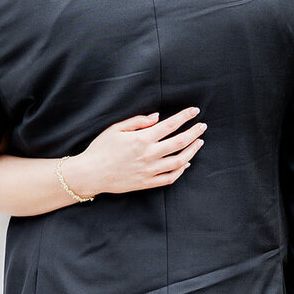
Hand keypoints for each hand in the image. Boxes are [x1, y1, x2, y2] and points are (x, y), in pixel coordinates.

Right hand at [60, 107, 205, 197]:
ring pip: (179, 161)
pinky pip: (170, 178)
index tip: (195, 111)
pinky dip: (181, 170)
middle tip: (203, 126)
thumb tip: (158, 117)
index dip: (185, 116)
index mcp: (142, 139)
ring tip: (199, 142)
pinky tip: (186, 163)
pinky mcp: (147, 183)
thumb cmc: (101, 148)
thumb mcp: (116, 128)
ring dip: (192, 151)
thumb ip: (138, 121)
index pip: (171, 125)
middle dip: (195, 132)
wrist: (90, 174)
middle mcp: (149, 155)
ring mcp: (149, 171)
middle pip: (180, 142)